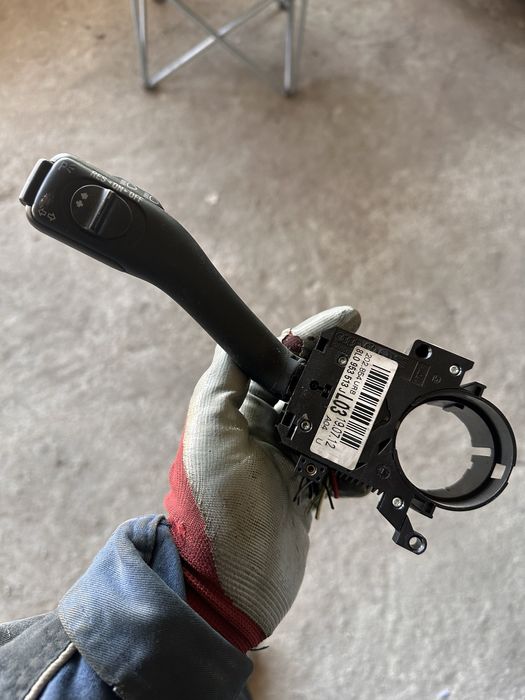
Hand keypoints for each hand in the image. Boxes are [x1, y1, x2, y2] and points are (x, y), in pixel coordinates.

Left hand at [164, 306, 360, 651]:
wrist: (232, 582)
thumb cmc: (215, 506)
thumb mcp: (210, 431)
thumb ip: (223, 381)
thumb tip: (237, 337)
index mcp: (239, 409)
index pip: (279, 357)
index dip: (313, 334)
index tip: (348, 318)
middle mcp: (263, 429)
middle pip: (311, 386)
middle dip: (342, 374)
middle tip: (375, 367)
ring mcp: (288, 460)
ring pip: (331, 423)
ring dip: (356, 417)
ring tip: (382, 412)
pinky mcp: (308, 491)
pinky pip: (341, 465)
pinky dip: (359, 462)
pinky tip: (375, 461)